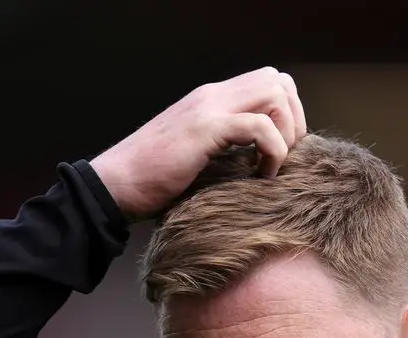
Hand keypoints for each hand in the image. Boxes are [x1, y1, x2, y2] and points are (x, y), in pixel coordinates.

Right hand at [90, 67, 307, 221]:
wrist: (115, 185)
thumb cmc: (151, 179)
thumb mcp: (194, 154)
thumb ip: (221, 146)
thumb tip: (255, 160)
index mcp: (210, 100)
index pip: (267, 82)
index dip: (285, 113)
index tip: (278, 150)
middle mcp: (211, 96)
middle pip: (278, 80)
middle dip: (292, 119)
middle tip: (281, 157)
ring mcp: (208, 109)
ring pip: (274, 94)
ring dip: (285, 133)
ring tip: (271, 166)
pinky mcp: (205, 129)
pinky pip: (260, 127)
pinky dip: (272, 152)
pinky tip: (261, 176)